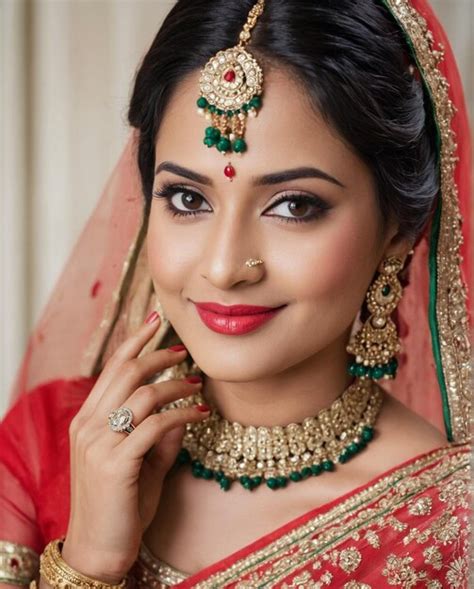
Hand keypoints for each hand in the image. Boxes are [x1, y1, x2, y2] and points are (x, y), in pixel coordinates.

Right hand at [62, 314, 208, 582]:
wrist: (101, 549)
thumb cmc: (122, 506)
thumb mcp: (143, 463)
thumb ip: (160, 435)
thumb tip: (184, 411)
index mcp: (87, 420)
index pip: (112, 368)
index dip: (135, 341)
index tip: (156, 320)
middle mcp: (88, 425)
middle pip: (127, 372)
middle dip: (159, 354)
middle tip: (185, 350)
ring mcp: (98, 443)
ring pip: (143, 395)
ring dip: (176, 385)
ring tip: (198, 385)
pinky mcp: (115, 463)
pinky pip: (154, 425)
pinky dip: (181, 415)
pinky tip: (199, 414)